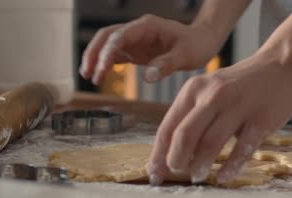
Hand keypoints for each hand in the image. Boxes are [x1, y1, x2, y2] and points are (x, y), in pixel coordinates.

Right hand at [80, 14, 221, 84]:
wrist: (203, 42)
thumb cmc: (197, 45)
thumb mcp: (186, 55)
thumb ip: (166, 65)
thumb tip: (146, 77)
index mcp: (147, 26)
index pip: (119, 36)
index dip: (108, 52)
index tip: (102, 69)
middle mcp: (137, 30)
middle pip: (106, 37)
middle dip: (94, 54)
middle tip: (88, 74)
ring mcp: (136, 40)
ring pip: (108, 45)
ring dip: (97, 59)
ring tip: (90, 78)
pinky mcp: (137, 51)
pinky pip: (116, 55)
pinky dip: (106, 64)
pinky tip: (101, 76)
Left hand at [147, 55, 291, 184]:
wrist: (280, 65)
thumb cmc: (239, 86)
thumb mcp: (209, 92)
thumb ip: (192, 118)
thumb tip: (172, 156)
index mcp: (194, 90)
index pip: (168, 127)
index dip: (158, 154)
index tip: (154, 174)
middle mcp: (212, 96)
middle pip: (185, 135)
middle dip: (176, 160)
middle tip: (176, 174)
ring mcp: (237, 107)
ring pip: (211, 142)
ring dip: (201, 164)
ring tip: (196, 178)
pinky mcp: (260, 119)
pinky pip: (242, 148)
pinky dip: (231, 166)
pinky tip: (223, 178)